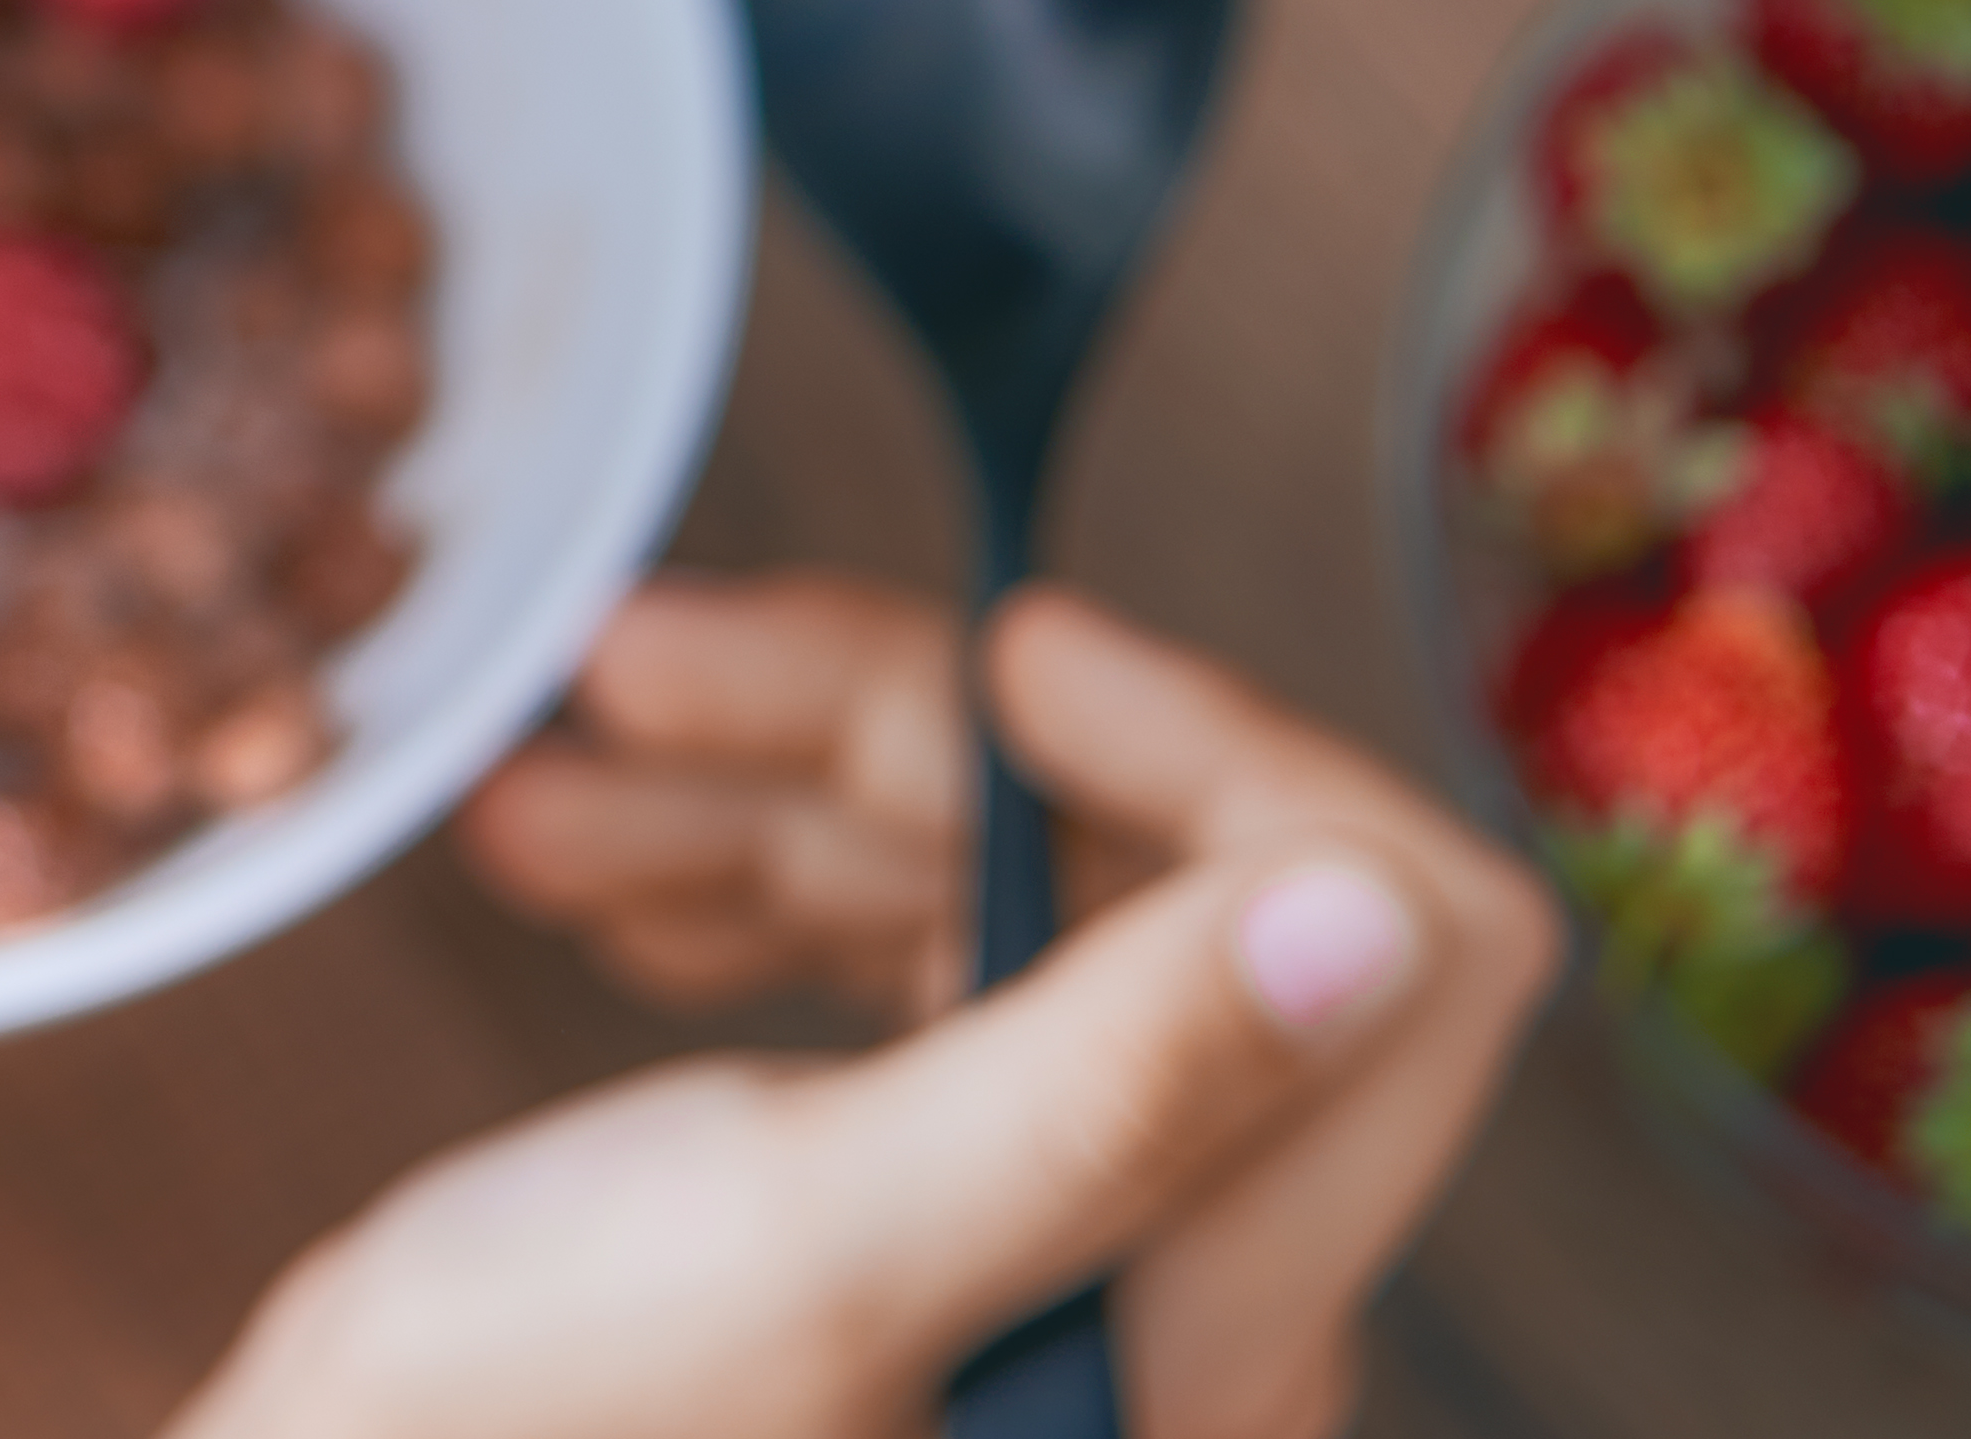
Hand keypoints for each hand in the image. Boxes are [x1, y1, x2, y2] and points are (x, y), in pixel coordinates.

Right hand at [179, 581, 1555, 1438]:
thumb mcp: (805, 1250)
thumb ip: (1102, 1084)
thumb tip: (1370, 913)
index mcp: (1217, 1317)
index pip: (1408, 946)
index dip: (1220, 751)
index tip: (999, 652)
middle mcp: (1185, 1290)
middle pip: (1162, 894)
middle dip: (900, 746)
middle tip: (639, 664)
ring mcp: (1063, 1261)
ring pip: (1015, 920)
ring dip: (786, 802)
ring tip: (561, 774)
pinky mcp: (940, 1243)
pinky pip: (918, 1003)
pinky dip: (766, 906)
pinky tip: (611, 885)